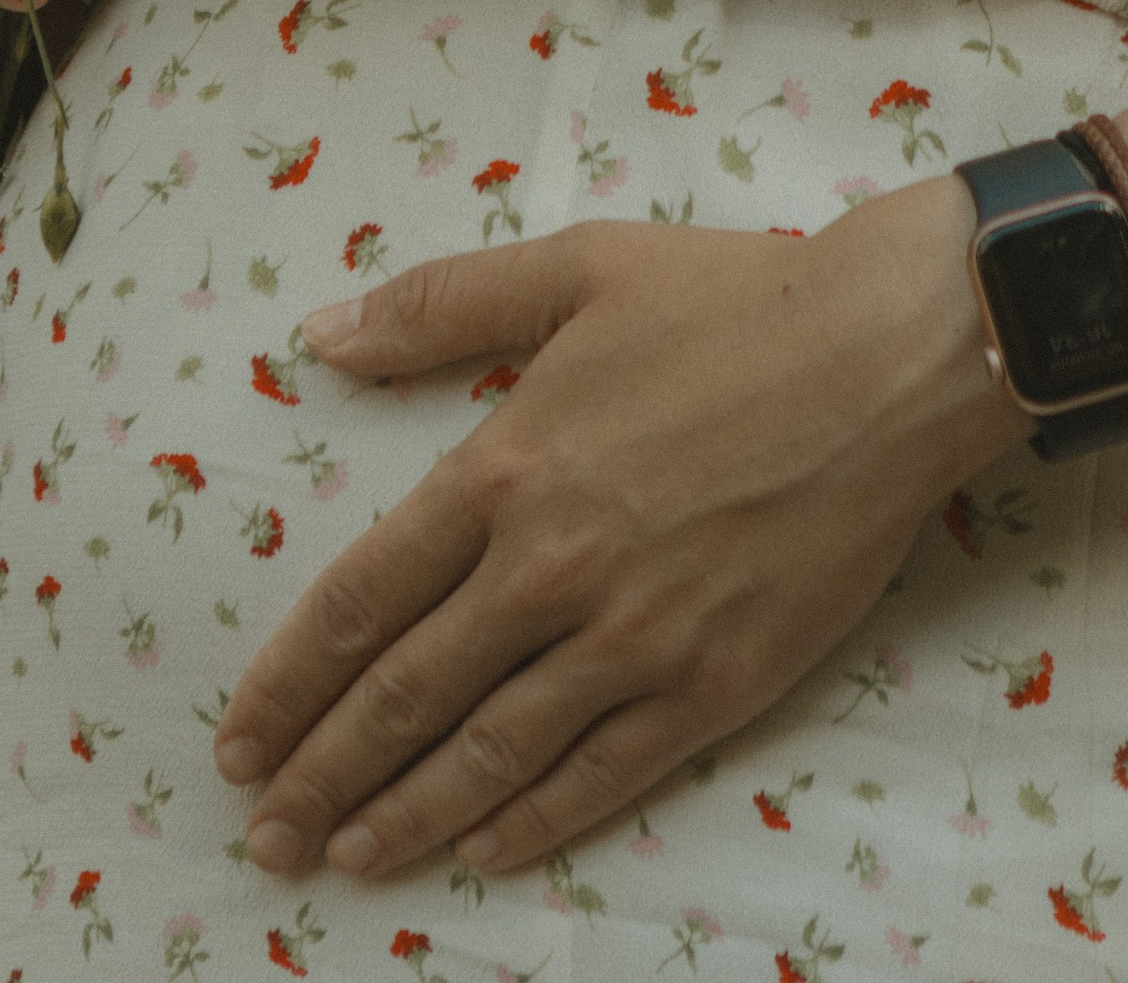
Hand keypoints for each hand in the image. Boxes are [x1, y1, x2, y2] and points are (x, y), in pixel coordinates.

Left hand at [212, 180, 1014, 879]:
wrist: (890, 355)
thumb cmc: (734, 299)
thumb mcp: (574, 268)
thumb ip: (442, 307)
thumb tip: (321, 336)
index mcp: (508, 467)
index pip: (365, 598)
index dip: (291, 679)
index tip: (237, 737)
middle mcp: (554, 568)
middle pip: (407, 695)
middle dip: (322, 774)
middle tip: (264, 832)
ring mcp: (636, 637)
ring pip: (492, 752)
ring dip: (405, 816)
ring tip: (343, 858)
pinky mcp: (715, 684)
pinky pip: (602, 774)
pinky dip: (532, 821)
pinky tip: (480, 849)